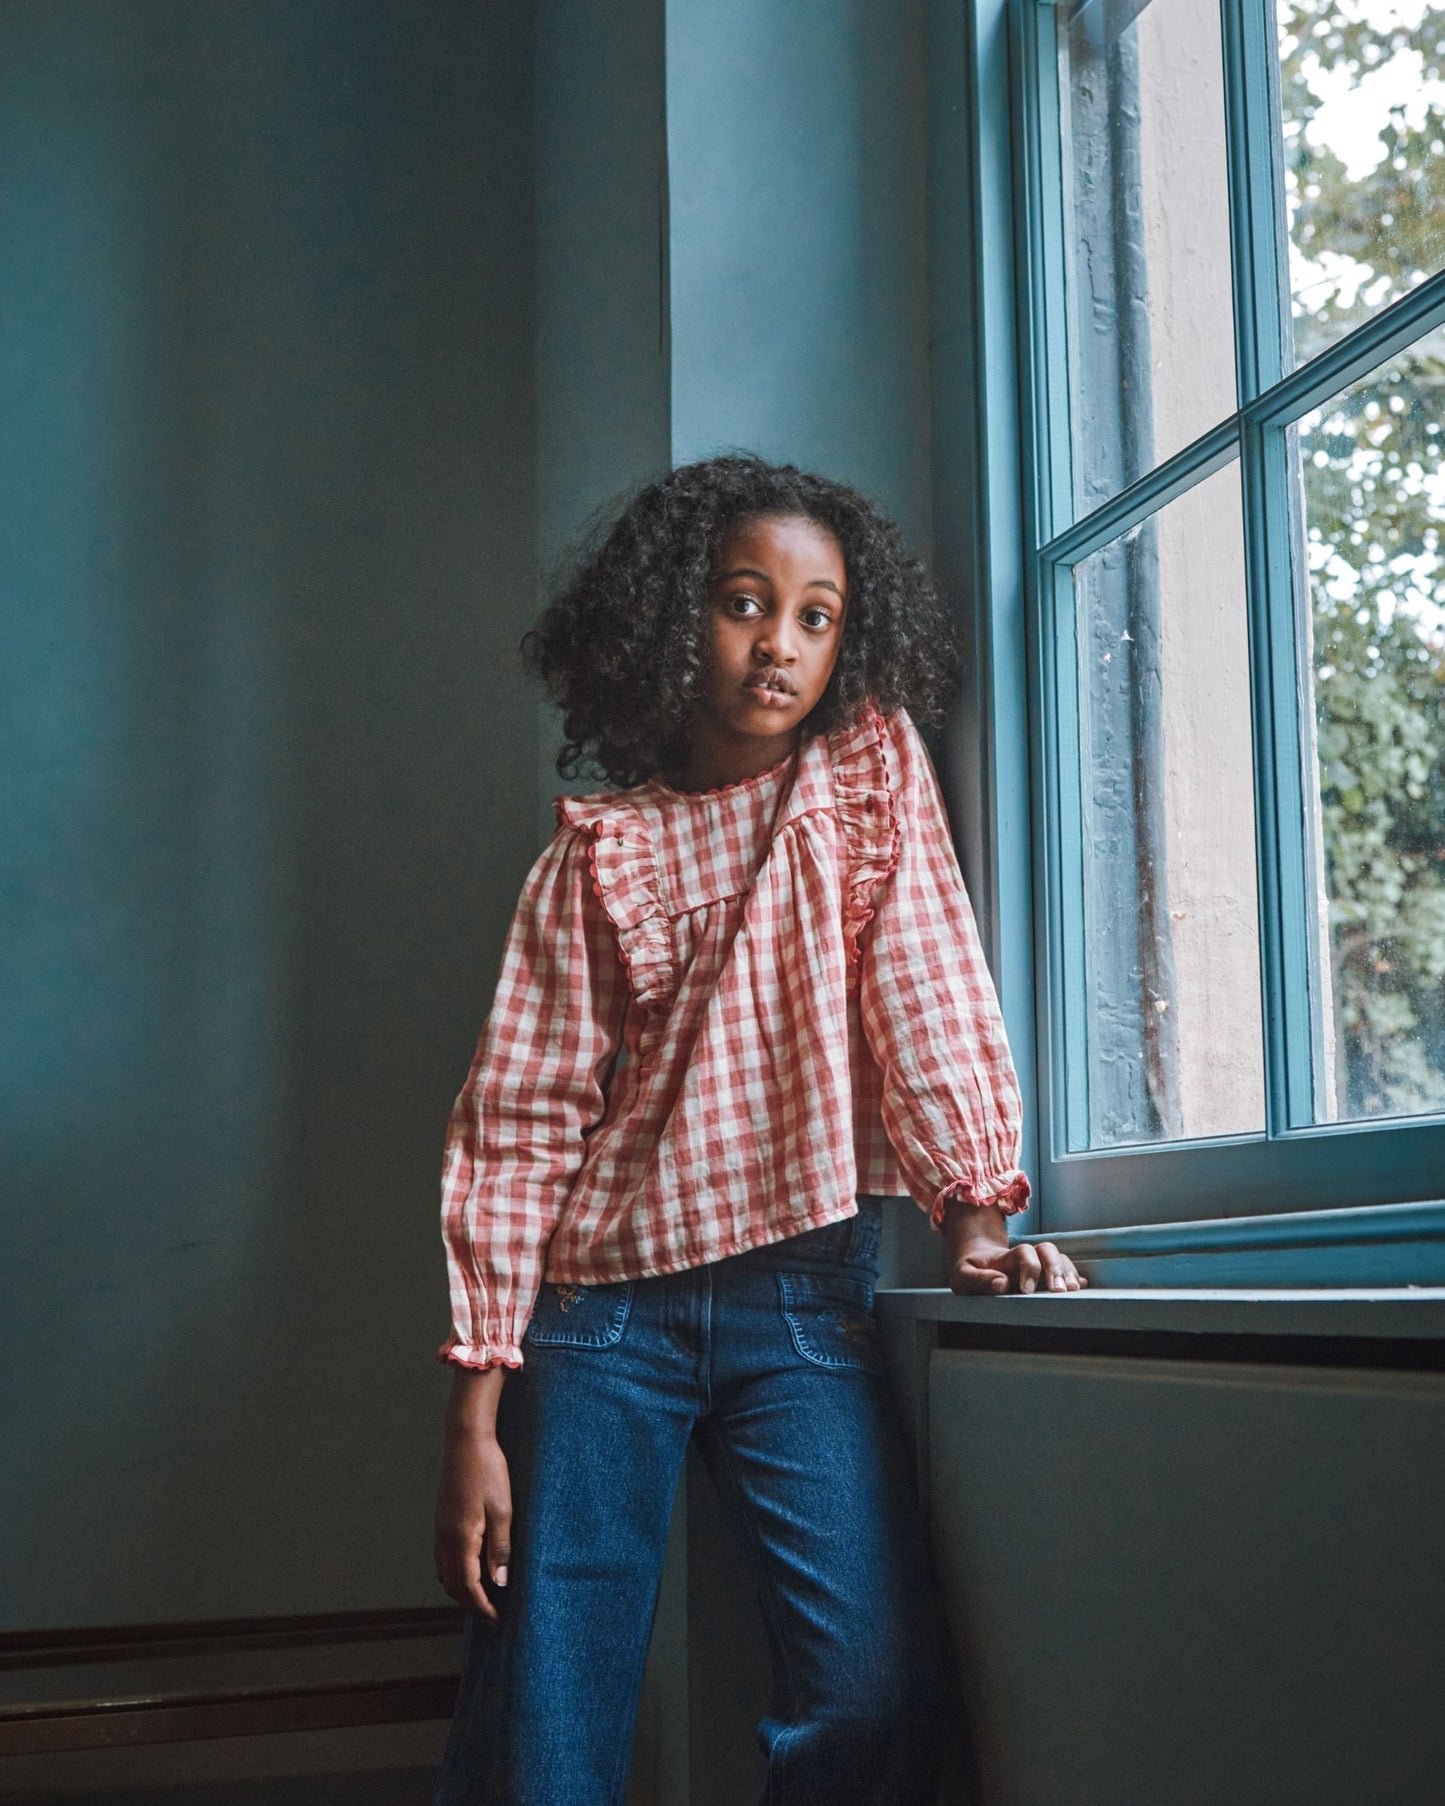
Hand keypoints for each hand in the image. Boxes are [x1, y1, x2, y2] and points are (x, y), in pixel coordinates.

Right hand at [434, 1368, 511, 1621]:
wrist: (466, 1440)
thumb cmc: (488, 1471)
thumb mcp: (503, 1510)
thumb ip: (500, 1548)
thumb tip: (499, 1582)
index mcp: (461, 1539)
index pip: (468, 1586)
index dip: (482, 1606)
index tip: (496, 1619)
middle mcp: (445, 1538)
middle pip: (452, 1584)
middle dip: (470, 1603)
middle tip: (491, 1613)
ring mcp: (441, 1528)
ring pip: (445, 1571)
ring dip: (460, 1588)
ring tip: (482, 1594)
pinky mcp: (443, 1518)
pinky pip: (443, 1556)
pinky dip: (454, 1571)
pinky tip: (471, 1566)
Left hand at [940, 1199, 1087, 1295]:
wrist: (974, 1261)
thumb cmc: (969, 1271)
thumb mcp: (963, 1276)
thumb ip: (979, 1280)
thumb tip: (1002, 1284)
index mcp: (1005, 1258)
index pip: (1024, 1253)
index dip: (1030, 1268)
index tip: (1026, 1291)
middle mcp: (1024, 1258)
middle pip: (1047, 1250)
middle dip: (1056, 1268)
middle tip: (1059, 1290)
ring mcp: (1036, 1265)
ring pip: (1058, 1258)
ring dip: (1068, 1272)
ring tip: (1073, 1289)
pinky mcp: (1042, 1275)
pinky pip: (1063, 1270)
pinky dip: (1074, 1276)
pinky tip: (1082, 1284)